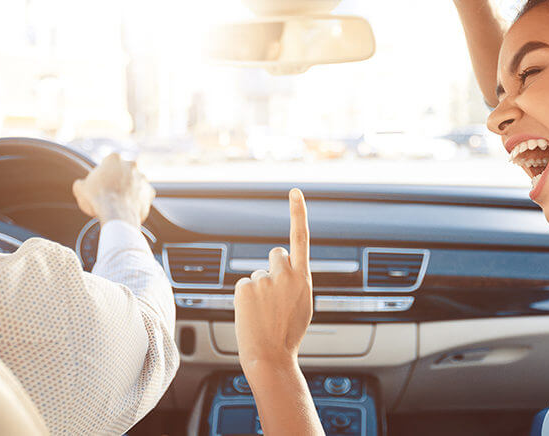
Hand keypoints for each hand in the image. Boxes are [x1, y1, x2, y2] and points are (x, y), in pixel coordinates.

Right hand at [72, 153, 155, 225]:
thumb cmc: (97, 199)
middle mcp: (131, 165)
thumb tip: (81, 185)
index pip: (108, 162)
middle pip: (123, 171)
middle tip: (110, 191)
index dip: (103, 173)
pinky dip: (137, 200)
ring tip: (119, 202)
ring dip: (129, 189)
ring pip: (135, 182)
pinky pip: (143, 195)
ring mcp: (143, 178)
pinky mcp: (150, 192)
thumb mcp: (80, 189)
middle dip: (118, 179)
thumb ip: (81, 183)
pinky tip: (129, 207)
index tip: (101, 182)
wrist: (116, 214)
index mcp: (114, 159)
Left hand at [233, 188, 312, 369]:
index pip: (301, 237)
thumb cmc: (287, 333)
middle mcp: (286, 275)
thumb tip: (287, 269)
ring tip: (264, 311)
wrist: (270, 356)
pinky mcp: (246, 288)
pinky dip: (245, 297)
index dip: (298, 212)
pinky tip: (252, 313)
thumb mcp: (303, 304)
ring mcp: (265, 281)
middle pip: (276, 255)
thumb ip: (296, 281)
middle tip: (274, 295)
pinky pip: (244, 284)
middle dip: (274, 268)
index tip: (295, 192)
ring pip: (258, 272)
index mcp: (304, 278)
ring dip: (259, 287)